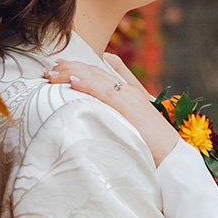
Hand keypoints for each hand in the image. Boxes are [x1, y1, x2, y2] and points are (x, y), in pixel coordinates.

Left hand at [44, 58, 180, 164]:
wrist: (170, 154)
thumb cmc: (151, 144)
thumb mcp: (130, 125)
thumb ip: (114, 115)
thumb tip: (93, 112)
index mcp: (128, 92)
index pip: (101, 70)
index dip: (79, 64)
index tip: (60, 63)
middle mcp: (127, 89)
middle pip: (95, 70)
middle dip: (70, 66)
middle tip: (48, 68)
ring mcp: (128, 95)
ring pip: (96, 76)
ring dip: (72, 72)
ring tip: (52, 73)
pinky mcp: (128, 105)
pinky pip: (103, 90)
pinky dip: (87, 83)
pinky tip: (72, 81)